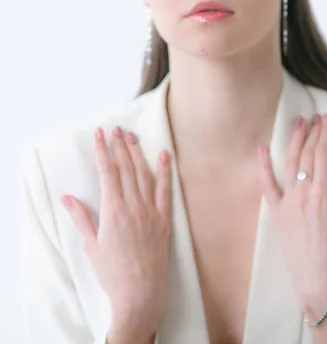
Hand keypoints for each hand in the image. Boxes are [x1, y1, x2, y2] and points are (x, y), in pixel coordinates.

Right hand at [60, 126, 170, 340]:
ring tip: (132, 136)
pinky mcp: (164, 220)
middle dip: (119, 146)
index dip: (103, 151)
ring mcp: (151, 211)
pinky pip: (165, 190)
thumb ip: (80, 218)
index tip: (100, 134)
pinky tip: (165, 155)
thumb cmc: (112, 272)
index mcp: (113, 211)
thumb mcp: (91, 246)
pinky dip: (165, 171)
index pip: (107, 172)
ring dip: (138, 153)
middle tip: (115, 128)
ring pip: (144, 174)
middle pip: (126, 168)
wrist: (140, 293)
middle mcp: (133, 206)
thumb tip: (67, 198)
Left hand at [258, 113, 326, 318]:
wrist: (318, 282)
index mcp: (324, 194)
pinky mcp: (275, 212)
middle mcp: (303, 193)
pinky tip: (261, 149)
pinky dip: (263, 165)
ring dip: (293, 140)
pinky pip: (266, 184)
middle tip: (315, 117)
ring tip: (297, 123)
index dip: (325, 133)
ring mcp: (286, 202)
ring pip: (288, 163)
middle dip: (311, 132)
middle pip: (306, 154)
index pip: (323, 154)